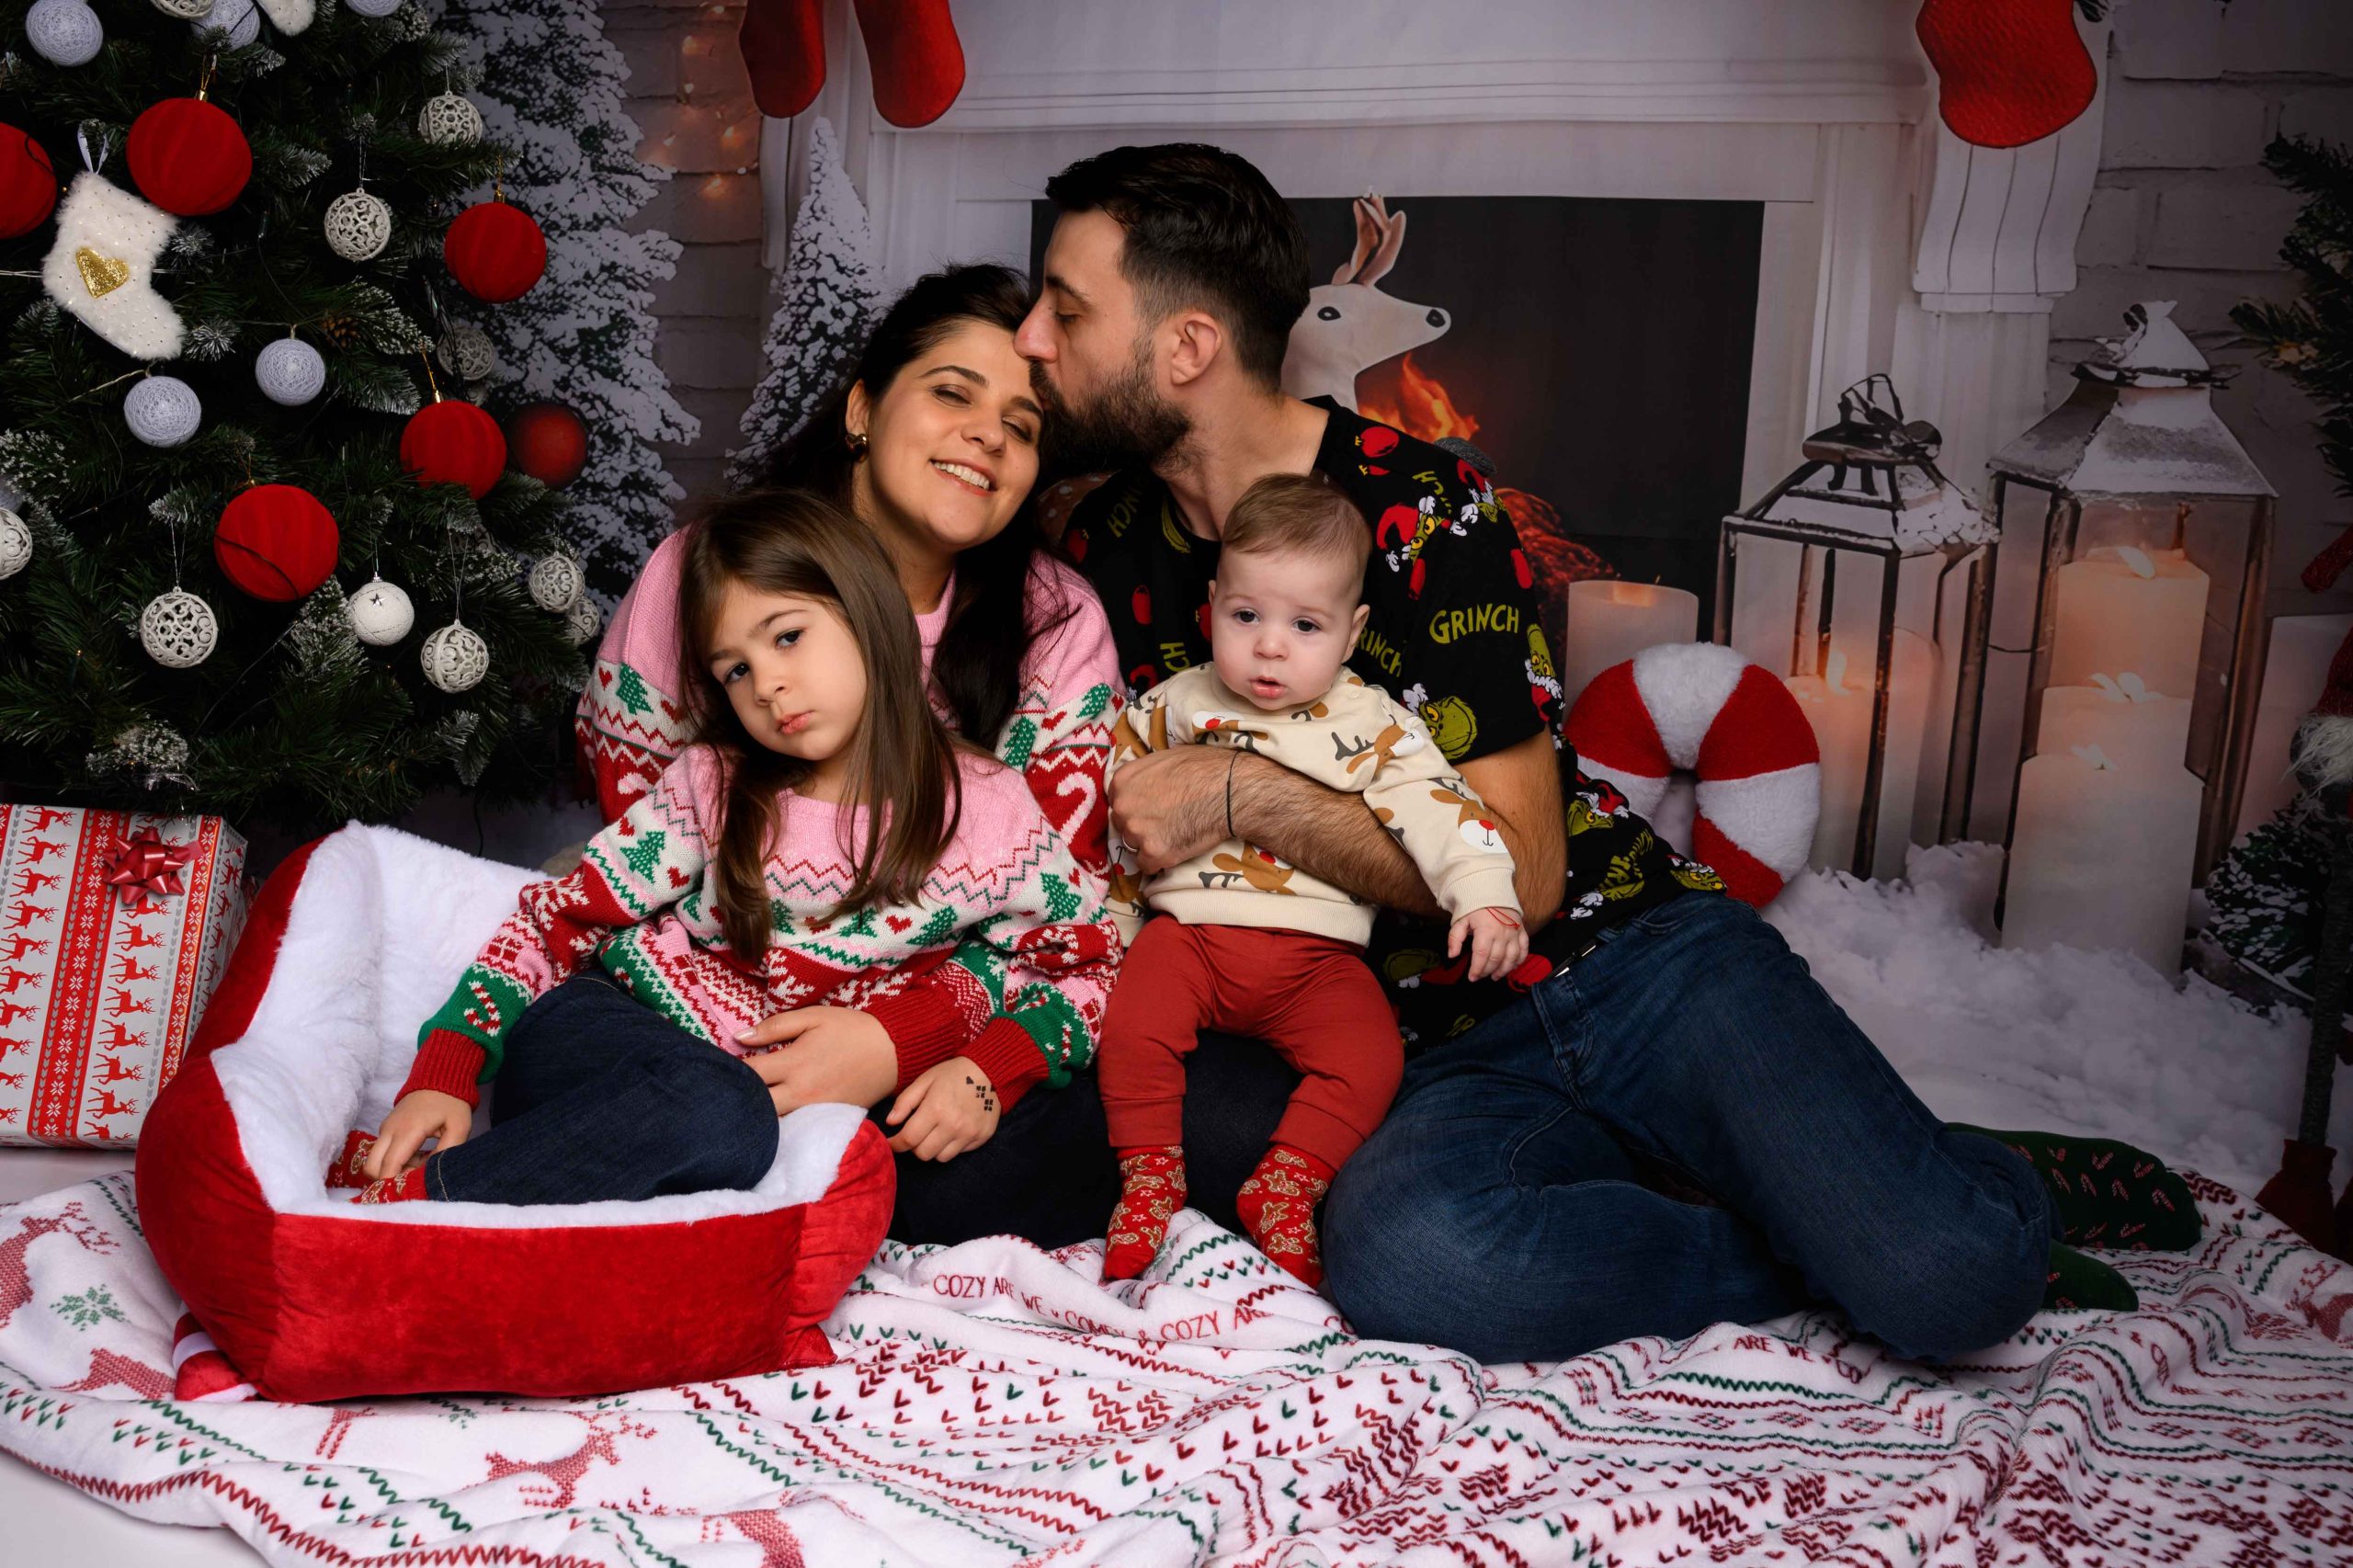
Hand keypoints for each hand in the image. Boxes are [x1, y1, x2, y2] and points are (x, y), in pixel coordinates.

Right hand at [366, 1090, 471, 1178]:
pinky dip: (395, 1160)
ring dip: (393, 1169)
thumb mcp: (459, 1128)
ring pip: (374, 1161)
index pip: (388, 1167)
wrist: (440, 1078)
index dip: (395, 1184)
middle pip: (371, 1168)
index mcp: (407, 1131)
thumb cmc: (451, 1104)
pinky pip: (381, 1152)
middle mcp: (389, 1130)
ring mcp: (384, 1128)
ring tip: (421, 1162)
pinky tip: (418, 1154)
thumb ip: (446, 1152)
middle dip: (389, 1179)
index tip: (413, 1187)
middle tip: (417, 1175)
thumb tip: (429, 1173)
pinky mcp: (386, 1128)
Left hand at [737, 1007, 899, 1116]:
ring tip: (747, 1100)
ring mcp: (812, 1110)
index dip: (730, 1071)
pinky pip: (792, 1126)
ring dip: (757, 1111)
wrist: (892, 1052)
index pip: (749, 1074)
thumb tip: (739, 1037)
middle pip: (755, 1106)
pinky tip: (772, 1113)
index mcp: (794, 1063)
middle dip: (739, 1098)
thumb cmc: (851, 1030)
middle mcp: (800, 1092)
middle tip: (730, 1089)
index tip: (722, 1066)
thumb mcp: (814, 1017)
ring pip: (771, 1120)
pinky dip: (778, 1120)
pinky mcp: (824, 1119)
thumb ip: (775, 1026)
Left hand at [884, 1056, 999, 1161]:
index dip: (896, 1144)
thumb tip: (890, 1123)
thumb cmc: (953, 1074)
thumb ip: (905, 1102)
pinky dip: (951, 1146)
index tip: (892, 1142)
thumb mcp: (925, 1080)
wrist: (990, 1071)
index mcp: (936, 1109)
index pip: (908, 1139)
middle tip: (916, 1134)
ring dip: (933, 1148)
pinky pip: (959, 1153)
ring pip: (941, 1158)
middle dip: (914, 1147)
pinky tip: (952, 1131)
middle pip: (923, 1154)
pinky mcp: (982, 1137)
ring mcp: (969, 1133)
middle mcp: (953, 1125)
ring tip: (934, 1133)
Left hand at [1110, 746, 1239, 870]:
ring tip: (1175, 834)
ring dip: (1150, 844)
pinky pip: (1148, 865)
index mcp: (1122, 781)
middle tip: (1166, 822)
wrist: (1230, 790)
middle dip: (1141, 826)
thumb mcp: (1164, 758)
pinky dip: (1160, 862)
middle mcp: (1123, 807)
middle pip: (1123, 824)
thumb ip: (1143, 775)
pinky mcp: (1154, 853)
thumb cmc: (1204, 768)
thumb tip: (1139, 785)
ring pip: (1134, 846)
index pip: (1118, 802)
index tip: (1151, 810)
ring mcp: (1137, 832)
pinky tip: (1177, 849)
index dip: (1136, 807)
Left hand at [1449, 906, 1527, 982]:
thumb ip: (1455, 938)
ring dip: (1503, 970)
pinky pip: (1524, 950)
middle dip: (1487, 971)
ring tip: (1495, 976)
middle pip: (1496, 959)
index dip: (1476, 969)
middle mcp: (1502, 933)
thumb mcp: (1460, 920)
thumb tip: (1452, 955)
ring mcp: (1514, 933)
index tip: (1472, 977)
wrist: (1492, 891)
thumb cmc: (1475, 907)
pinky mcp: (1522, 931)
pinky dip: (1519, 961)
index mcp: (1486, 930)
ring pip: (1512, 958)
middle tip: (1480, 976)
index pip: (1482, 956)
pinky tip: (1511, 967)